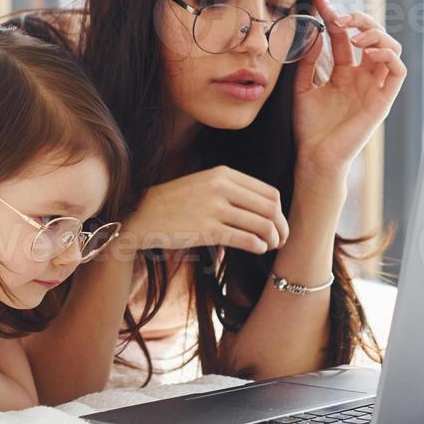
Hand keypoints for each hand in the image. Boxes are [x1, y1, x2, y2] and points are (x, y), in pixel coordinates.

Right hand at [125, 165, 289, 255]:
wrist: (142, 215)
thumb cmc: (176, 203)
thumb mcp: (205, 184)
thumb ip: (232, 189)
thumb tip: (267, 207)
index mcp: (223, 174)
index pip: (269, 192)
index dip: (280, 212)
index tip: (279, 225)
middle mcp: (221, 187)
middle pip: (271, 209)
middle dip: (281, 227)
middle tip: (280, 240)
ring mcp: (214, 208)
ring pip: (262, 226)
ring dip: (272, 240)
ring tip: (268, 247)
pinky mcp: (208, 229)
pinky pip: (247, 239)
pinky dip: (258, 247)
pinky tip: (256, 249)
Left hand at [293, 0, 406, 176]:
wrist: (315, 156)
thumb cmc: (309, 127)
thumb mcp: (301, 87)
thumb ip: (307, 60)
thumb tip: (314, 31)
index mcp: (343, 72)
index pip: (345, 36)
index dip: (336, 16)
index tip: (321, 2)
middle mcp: (362, 76)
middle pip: (373, 36)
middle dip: (359, 19)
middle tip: (340, 17)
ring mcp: (374, 87)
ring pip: (391, 48)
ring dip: (376, 34)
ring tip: (355, 36)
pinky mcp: (383, 100)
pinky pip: (398, 72)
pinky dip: (388, 55)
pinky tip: (367, 52)